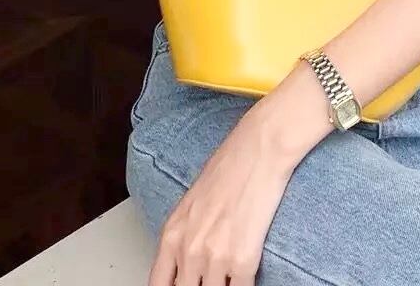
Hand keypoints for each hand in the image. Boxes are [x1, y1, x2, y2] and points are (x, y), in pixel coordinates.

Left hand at [149, 63, 332, 285]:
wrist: (260, 147)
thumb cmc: (231, 165)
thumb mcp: (194, 201)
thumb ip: (186, 235)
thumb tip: (189, 264)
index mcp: (172, 234)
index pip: (159, 285)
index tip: (189, 284)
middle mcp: (189, 249)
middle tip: (216, 276)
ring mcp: (215, 256)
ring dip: (225, 284)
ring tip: (232, 275)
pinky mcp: (243, 259)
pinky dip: (245, 285)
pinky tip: (250, 275)